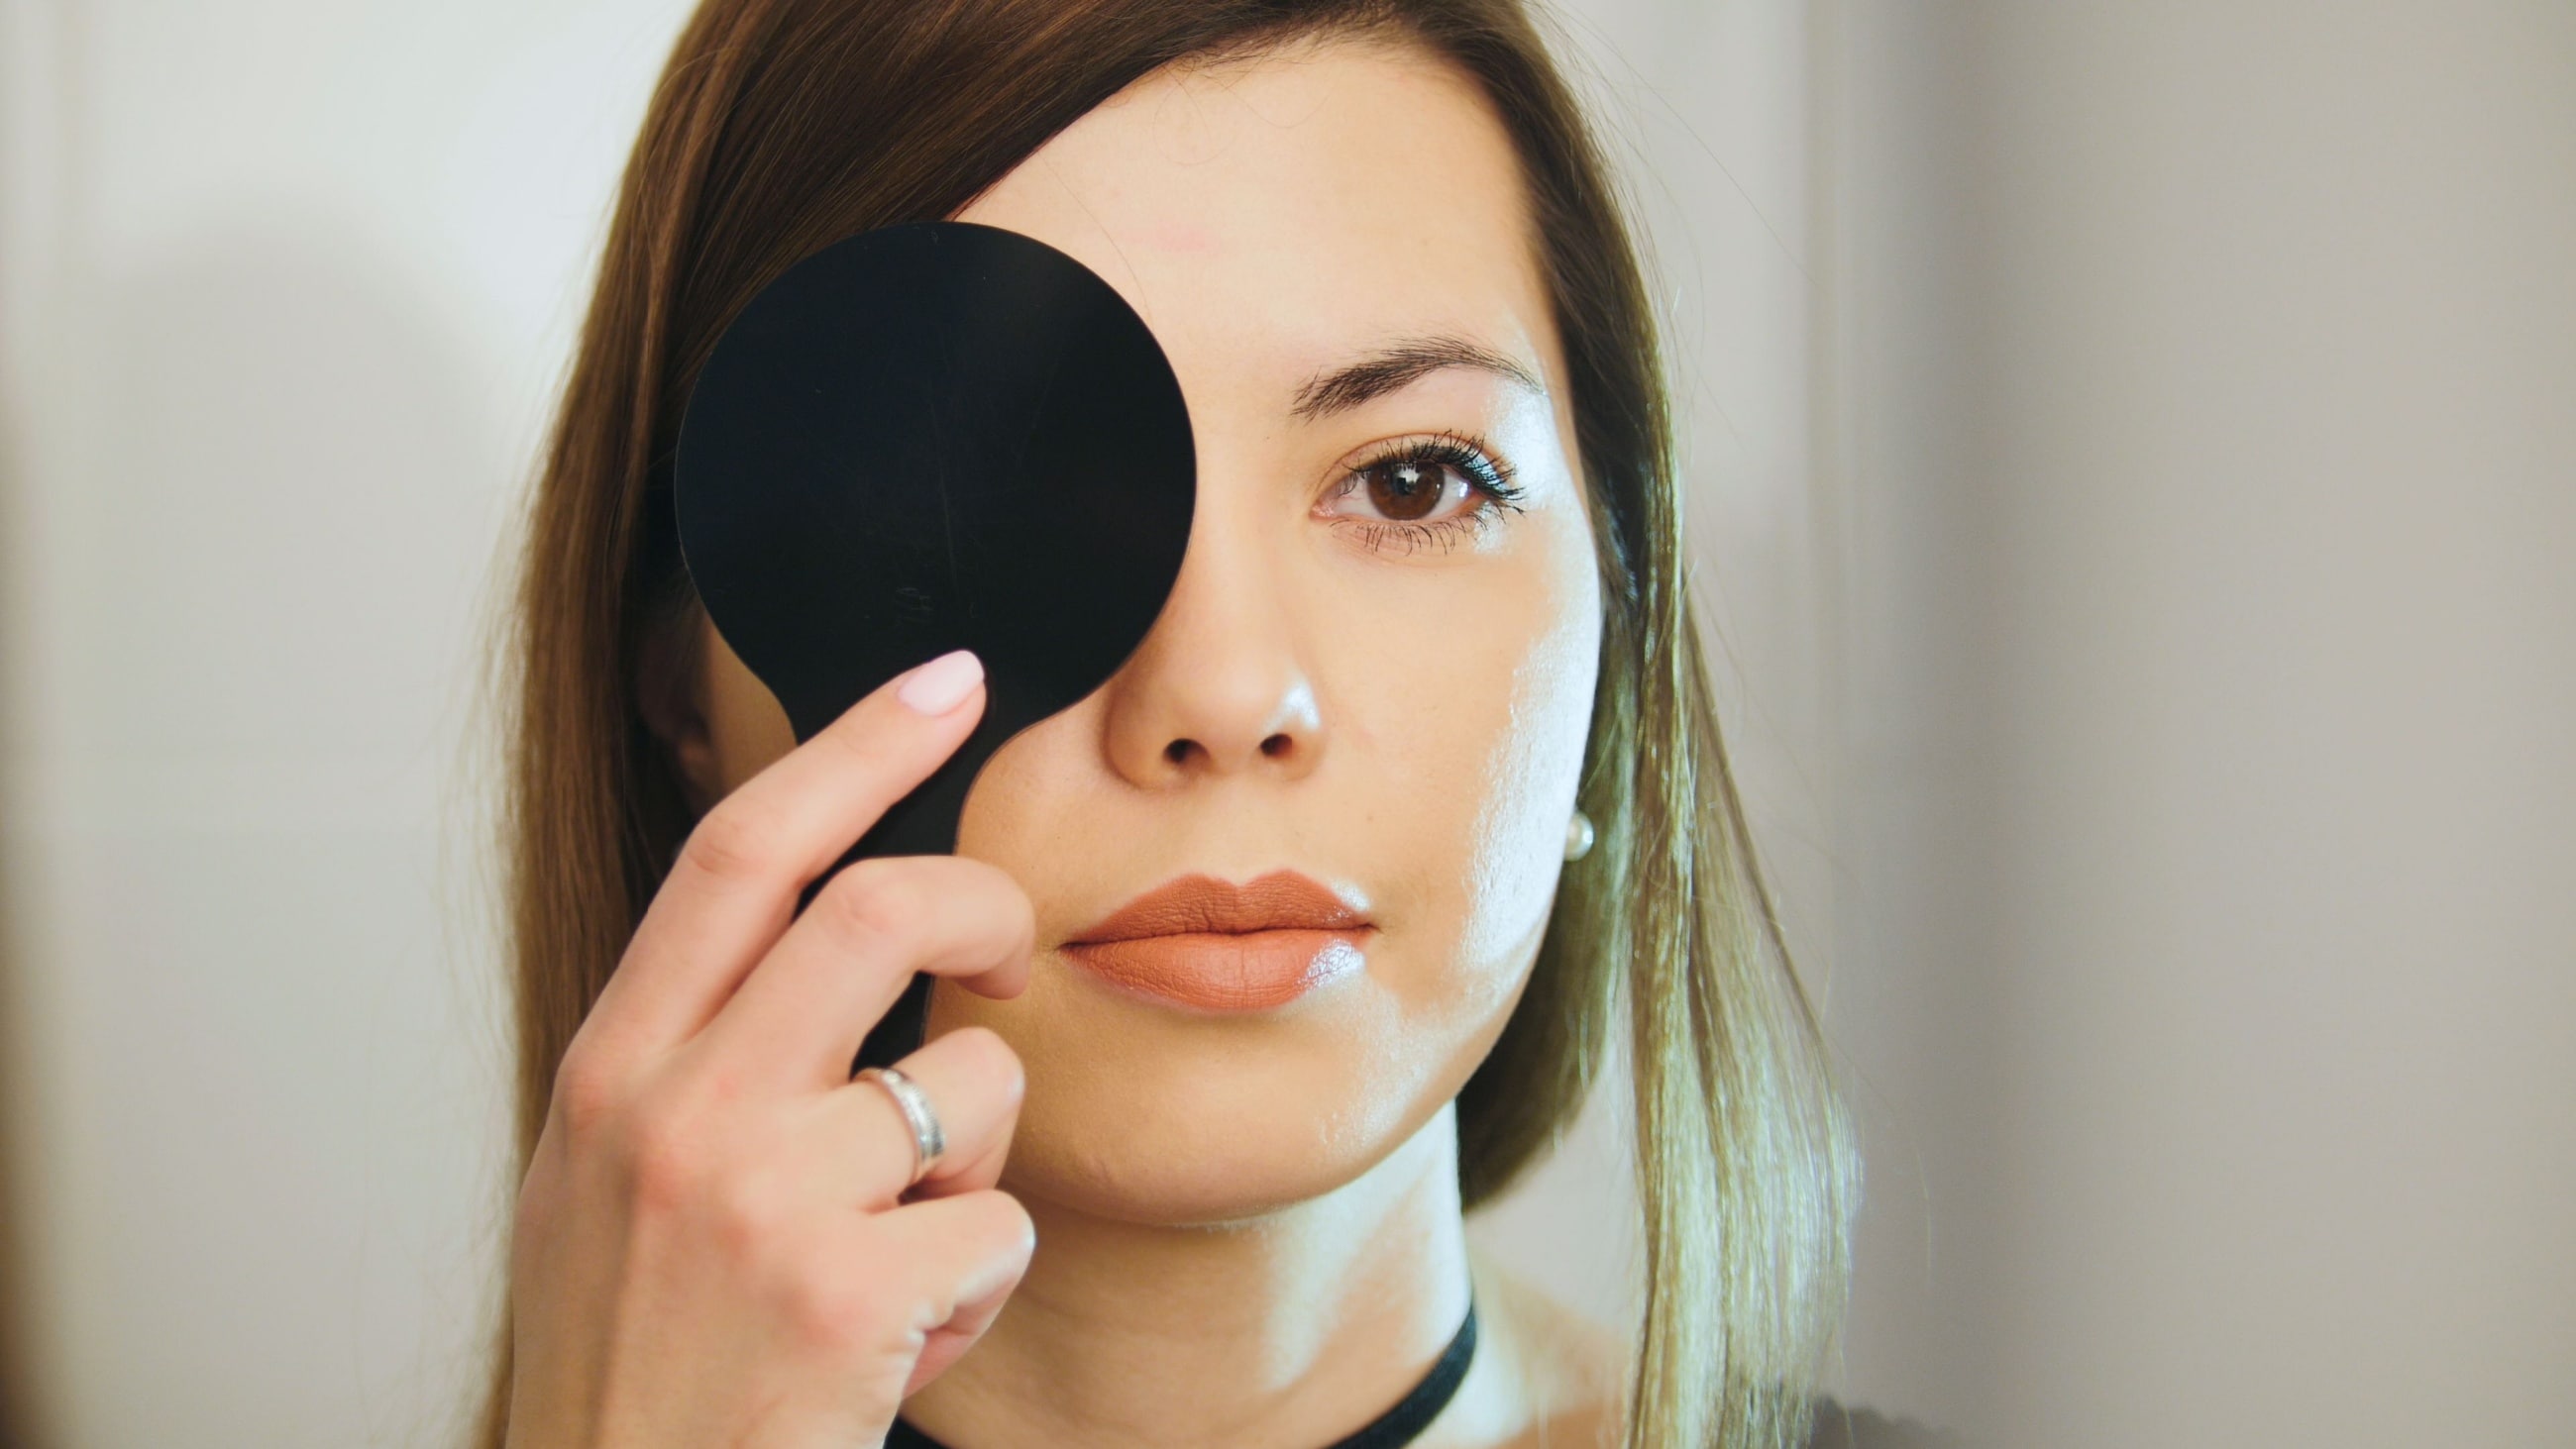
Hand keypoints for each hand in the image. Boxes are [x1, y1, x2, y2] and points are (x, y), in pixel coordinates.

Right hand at [502, 650, 1034, 1448]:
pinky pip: (1000, 1229)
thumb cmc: (632, 1357)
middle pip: (874, 908)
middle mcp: (674, 1110)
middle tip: (1007, 950)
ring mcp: (759, 1198)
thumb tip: (834, 931)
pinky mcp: (846, 1292)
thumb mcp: (612, 1176)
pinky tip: (898, 1345)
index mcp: (614, 1068)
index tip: (949, 681)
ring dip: (973, 1170)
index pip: (739, 852)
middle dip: (979, 905)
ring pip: (973, 1083)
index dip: (855, 747)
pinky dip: (977, 1289)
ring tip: (902, 1256)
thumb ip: (700, 1052)